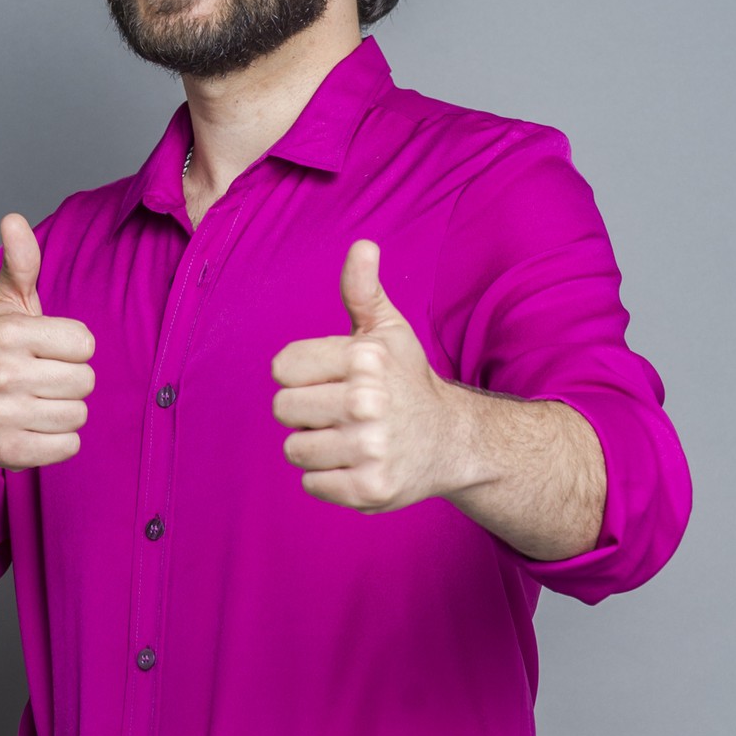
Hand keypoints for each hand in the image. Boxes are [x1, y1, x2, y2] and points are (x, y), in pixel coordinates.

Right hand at [0, 214, 94, 469]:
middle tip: (41, 379)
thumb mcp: (7, 304)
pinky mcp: (7, 451)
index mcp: (6, 332)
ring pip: (79, 415)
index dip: (72, 348)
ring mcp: (0, 415)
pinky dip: (59, 442)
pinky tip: (35, 428)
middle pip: (85, 381)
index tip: (46, 350)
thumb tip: (13, 220)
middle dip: (70, 381)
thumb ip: (21, 263)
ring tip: (37, 402)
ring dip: (65, 411)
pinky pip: (68, 447)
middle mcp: (0, 373)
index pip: (85, 344)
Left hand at [270, 241, 461, 510]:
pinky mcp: (369, 488)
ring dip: (317, 448)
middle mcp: (367, 402)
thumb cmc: (408, 382)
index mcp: (365, 358)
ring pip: (295, 449)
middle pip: (284, 409)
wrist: (452, 441)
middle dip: (307, 413)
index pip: (283, 368)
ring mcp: (369, 448)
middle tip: (344, 414)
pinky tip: (358, 465)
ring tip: (352, 440)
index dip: (303, 376)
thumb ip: (363, 291)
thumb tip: (362, 247)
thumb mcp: (389, 331)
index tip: (334, 381)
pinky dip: (329, 479)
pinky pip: (312, 484)